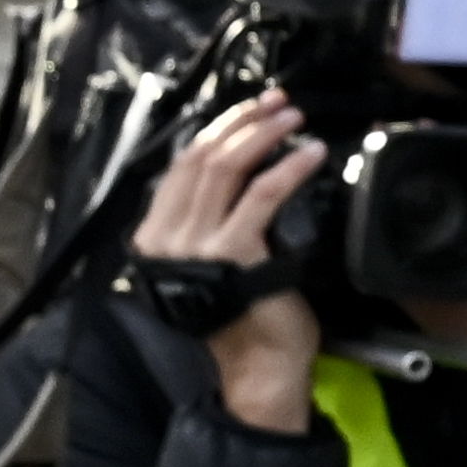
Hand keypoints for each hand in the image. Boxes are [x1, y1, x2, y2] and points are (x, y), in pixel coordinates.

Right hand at [133, 92, 328, 434]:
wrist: (258, 364)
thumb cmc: (245, 311)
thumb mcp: (215, 259)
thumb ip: (213, 219)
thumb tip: (239, 166)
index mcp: (155, 237)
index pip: (182, 166)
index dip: (219, 129)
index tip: (253, 108)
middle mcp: (165, 238)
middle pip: (201, 158)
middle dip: (242, 121)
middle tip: (278, 102)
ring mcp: (195, 245)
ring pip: (226, 168)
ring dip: (264, 135)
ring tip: (295, 118)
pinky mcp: (233, 252)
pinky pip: (262, 194)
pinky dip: (289, 166)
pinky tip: (311, 153)